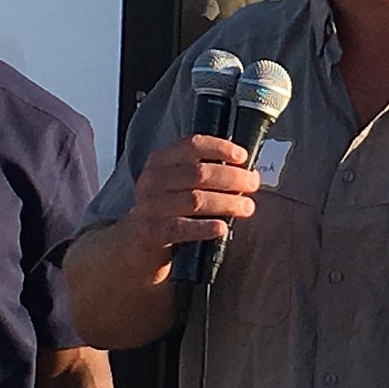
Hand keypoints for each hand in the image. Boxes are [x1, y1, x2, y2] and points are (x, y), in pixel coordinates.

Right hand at [121, 135, 259, 280]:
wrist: (135, 242)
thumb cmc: (167, 207)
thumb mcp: (175, 182)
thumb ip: (201, 171)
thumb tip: (245, 170)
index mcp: (160, 160)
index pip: (192, 145)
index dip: (220, 148)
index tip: (242, 156)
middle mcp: (152, 179)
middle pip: (199, 173)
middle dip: (232, 177)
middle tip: (253, 183)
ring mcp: (150, 205)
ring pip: (196, 200)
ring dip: (227, 202)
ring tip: (247, 207)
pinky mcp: (152, 231)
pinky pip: (183, 228)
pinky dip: (206, 227)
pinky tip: (223, 227)